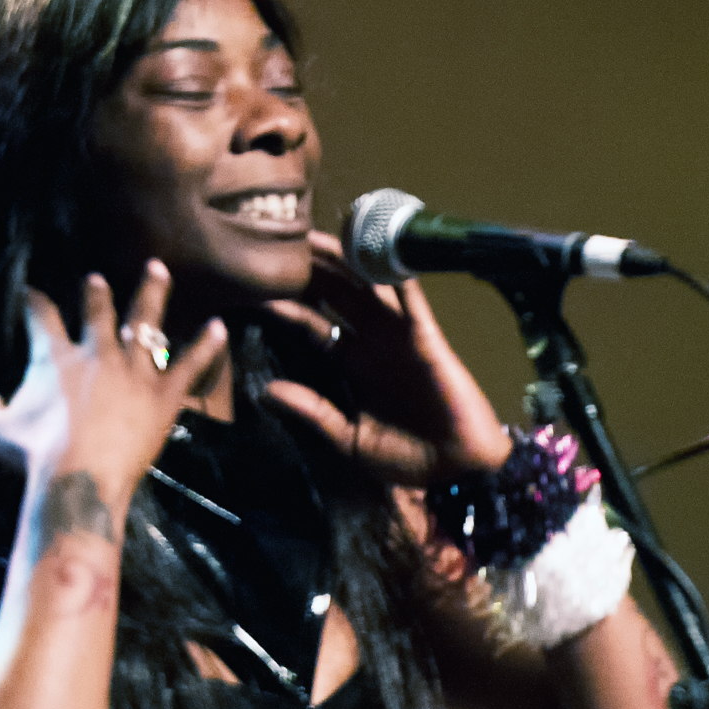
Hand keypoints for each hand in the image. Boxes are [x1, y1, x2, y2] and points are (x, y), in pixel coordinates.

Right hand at [0, 261, 226, 492]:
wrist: (79, 476)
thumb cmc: (34, 456)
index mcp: (54, 357)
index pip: (42, 316)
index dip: (36, 301)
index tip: (33, 291)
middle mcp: (96, 352)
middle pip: (97, 311)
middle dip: (96, 293)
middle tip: (97, 278)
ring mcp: (134, 370)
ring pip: (146, 323)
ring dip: (152, 294)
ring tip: (158, 270)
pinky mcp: (164, 394)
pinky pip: (190, 364)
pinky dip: (207, 345)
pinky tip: (221, 326)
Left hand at [263, 231, 512, 483]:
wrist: (456, 470)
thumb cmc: (405, 458)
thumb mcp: (347, 439)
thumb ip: (312, 412)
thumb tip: (266, 391)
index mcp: (351, 366)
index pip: (312, 324)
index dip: (286, 306)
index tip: (253, 289)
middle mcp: (372, 343)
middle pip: (336, 295)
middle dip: (312, 270)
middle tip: (281, 242)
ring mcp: (399, 337)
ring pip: (367, 288)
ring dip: (345, 263)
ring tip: (318, 238)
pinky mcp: (426, 339)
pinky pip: (410, 303)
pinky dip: (397, 277)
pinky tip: (380, 252)